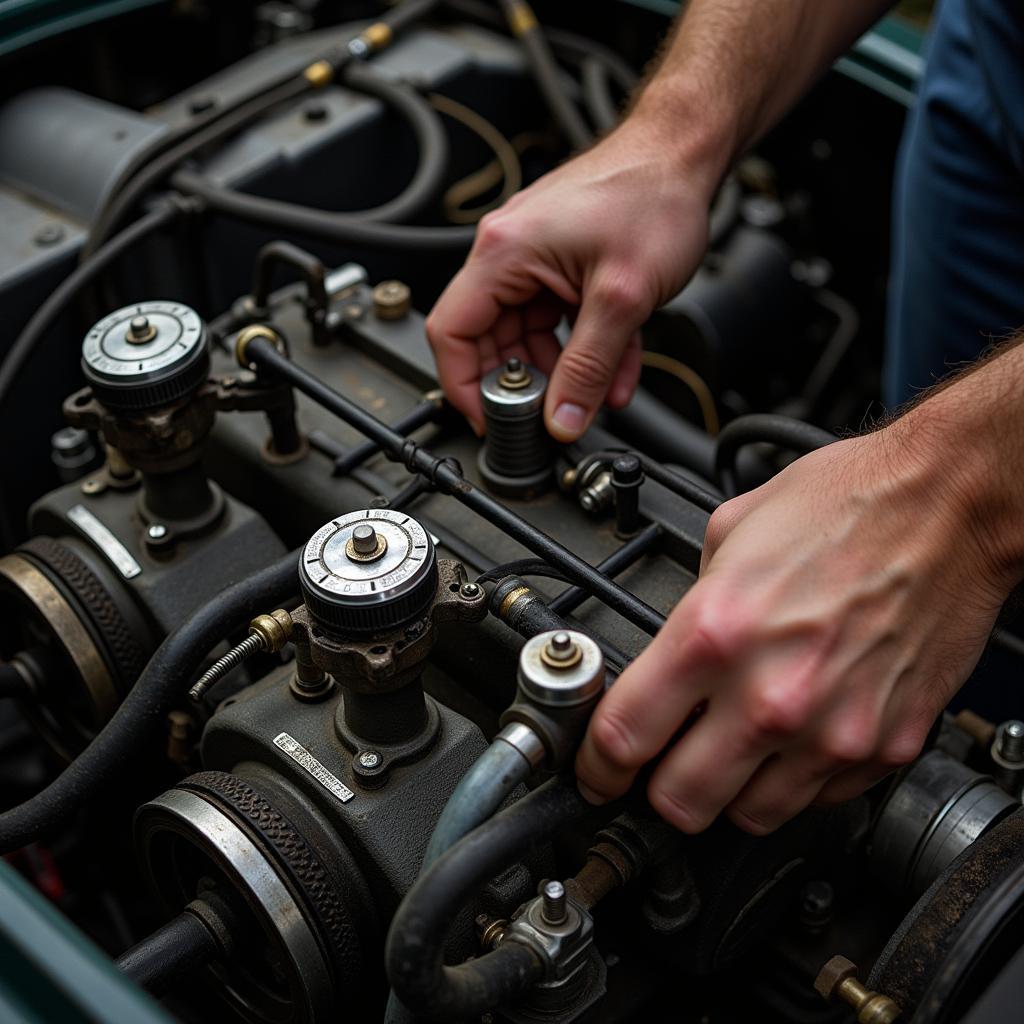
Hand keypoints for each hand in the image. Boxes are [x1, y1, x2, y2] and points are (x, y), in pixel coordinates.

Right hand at [426, 120, 718, 439]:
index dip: (463, 385)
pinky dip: (584, 349)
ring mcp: (537, 257)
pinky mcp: (563, 263)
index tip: (489, 419)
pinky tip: (615, 371)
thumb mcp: (621, 298)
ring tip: (593, 395)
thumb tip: (562, 418)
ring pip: (529, 335)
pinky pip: (560, 321)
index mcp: (504, 251)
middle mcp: (510, 251)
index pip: (451, 331)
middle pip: (489, 339)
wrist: (688, 155)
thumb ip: (589, 367)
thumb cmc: (653, 194)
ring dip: (561, 371)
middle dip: (521, 384)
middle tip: (547, 414)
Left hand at [575, 426, 1013, 833]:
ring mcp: (832, 730)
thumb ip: (689, 606)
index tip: (595, 770)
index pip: (623, 735)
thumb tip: (671, 650)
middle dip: (657, 791)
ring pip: (749, 818)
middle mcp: (769, 694)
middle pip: (678, 803)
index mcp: (714, 633)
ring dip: (728, 794)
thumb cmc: (845, 506)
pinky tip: (793, 740)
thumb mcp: (729, 534)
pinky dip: (795, 782)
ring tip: (731, 754)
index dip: (595, 765)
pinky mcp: (885, 746)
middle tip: (660, 768)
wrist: (947, 504)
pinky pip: (819, 799)